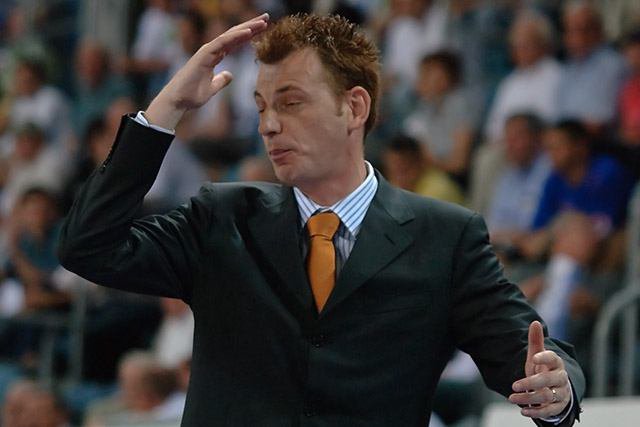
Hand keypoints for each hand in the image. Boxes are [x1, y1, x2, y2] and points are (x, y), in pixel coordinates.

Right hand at [145, 13, 268, 128]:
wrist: (178, 101)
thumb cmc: (192, 95)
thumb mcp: (212, 88)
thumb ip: (221, 80)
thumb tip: (230, 75)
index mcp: (214, 56)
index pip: (235, 42)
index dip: (249, 35)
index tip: (263, 29)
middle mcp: (212, 50)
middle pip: (235, 35)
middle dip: (251, 26)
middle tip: (266, 18)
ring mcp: (208, 50)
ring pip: (231, 35)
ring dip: (248, 28)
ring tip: (263, 22)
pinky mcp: (204, 54)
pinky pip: (223, 42)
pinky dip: (236, 36)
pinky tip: (249, 32)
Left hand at [509, 321, 570, 418]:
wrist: (557, 389)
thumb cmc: (544, 369)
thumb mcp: (538, 356)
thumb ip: (536, 341)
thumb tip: (535, 322)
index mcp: (556, 364)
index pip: (553, 359)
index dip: (545, 357)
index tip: (534, 357)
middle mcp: (560, 379)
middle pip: (548, 381)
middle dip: (531, 383)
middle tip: (513, 385)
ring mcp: (561, 394)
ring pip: (547, 396)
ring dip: (528, 398)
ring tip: (512, 398)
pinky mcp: (558, 407)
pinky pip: (549, 411)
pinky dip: (536, 412)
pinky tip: (523, 410)